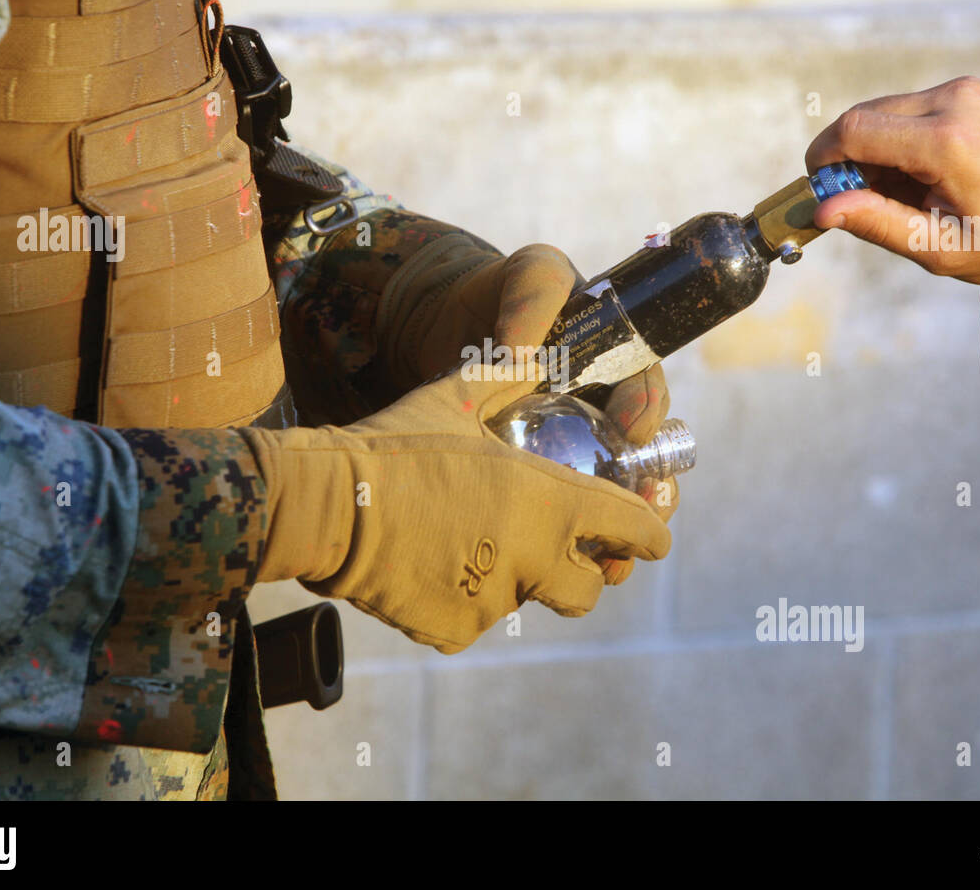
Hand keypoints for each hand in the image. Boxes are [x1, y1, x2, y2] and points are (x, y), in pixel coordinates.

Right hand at [242, 369, 671, 652]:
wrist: (327, 506)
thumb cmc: (397, 444)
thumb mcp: (458, 397)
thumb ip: (509, 375)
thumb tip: (534, 348)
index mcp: (549, 501)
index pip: (634, 529)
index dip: (648, 534)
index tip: (652, 538)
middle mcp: (533, 557)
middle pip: (589, 588)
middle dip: (582, 573)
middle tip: (555, 554)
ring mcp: (494, 601)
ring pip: (525, 601)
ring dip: (512, 580)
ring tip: (470, 546)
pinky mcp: (454, 631)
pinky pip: (473, 620)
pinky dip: (462, 600)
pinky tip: (432, 566)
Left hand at [425, 242, 677, 583]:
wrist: (434, 326)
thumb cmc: (494, 296)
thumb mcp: (525, 276)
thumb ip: (535, 293)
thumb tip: (524, 354)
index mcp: (613, 367)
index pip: (646, 393)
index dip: (647, 414)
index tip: (631, 429)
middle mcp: (599, 416)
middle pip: (642, 464)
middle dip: (650, 497)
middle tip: (643, 514)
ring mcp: (567, 452)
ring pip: (605, 503)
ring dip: (617, 536)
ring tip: (613, 564)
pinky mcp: (533, 483)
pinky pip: (558, 519)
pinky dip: (564, 546)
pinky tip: (560, 572)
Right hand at [805, 76, 979, 284]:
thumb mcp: (940, 248)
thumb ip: (877, 224)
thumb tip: (823, 211)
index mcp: (946, 142)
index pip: (853, 132)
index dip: (823, 161)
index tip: (819, 194)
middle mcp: (954, 102)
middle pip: (862, 117)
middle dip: (845, 160)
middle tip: (859, 204)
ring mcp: (963, 90)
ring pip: (882, 112)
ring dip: (871, 151)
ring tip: (899, 195)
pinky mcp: (967, 91)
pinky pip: (907, 110)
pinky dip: (896, 141)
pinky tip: (918, 177)